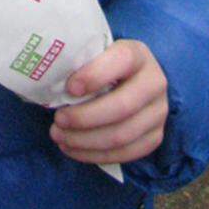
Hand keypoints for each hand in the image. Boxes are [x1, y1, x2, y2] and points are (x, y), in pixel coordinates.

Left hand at [50, 39, 168, 164]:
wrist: (136, 79)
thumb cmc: (106, 64)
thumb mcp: (98, 53)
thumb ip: (82, 62)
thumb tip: (49, 81)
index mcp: (138, 54)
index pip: (120, 61)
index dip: (94, 75)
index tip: (69, 88)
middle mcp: (155, 83)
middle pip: (121, 107)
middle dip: (84, 118)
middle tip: (57, 121)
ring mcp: (159, 113)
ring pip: (122, 135)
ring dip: (86, 141)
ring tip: (59, 136)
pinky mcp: (155, 137)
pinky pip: (127, 153)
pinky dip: (96, 155)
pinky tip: (73, 149)